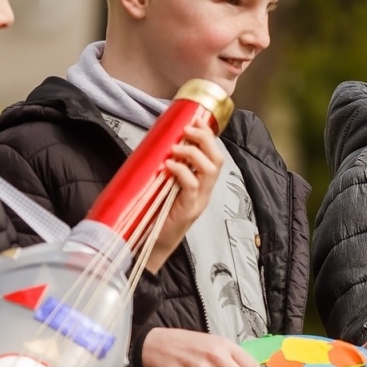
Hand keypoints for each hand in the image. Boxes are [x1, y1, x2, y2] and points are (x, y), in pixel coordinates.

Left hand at [148, 125, 223, 271]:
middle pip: (217, 159)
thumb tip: (155, 145)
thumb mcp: (162, 186)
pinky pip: (192, 184)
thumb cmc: (154, 215)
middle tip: (187, 130)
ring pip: (210, 169)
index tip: (195, 121)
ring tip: (176, 148)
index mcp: (200, 184)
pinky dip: (181, 170)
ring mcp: (199, 201)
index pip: (214, 155)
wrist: (149, 245)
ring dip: (193, 153)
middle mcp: (204, 192)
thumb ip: (165, 170)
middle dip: (205, 139)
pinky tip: (169, 164)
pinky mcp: (189, 210)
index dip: (208, 136)